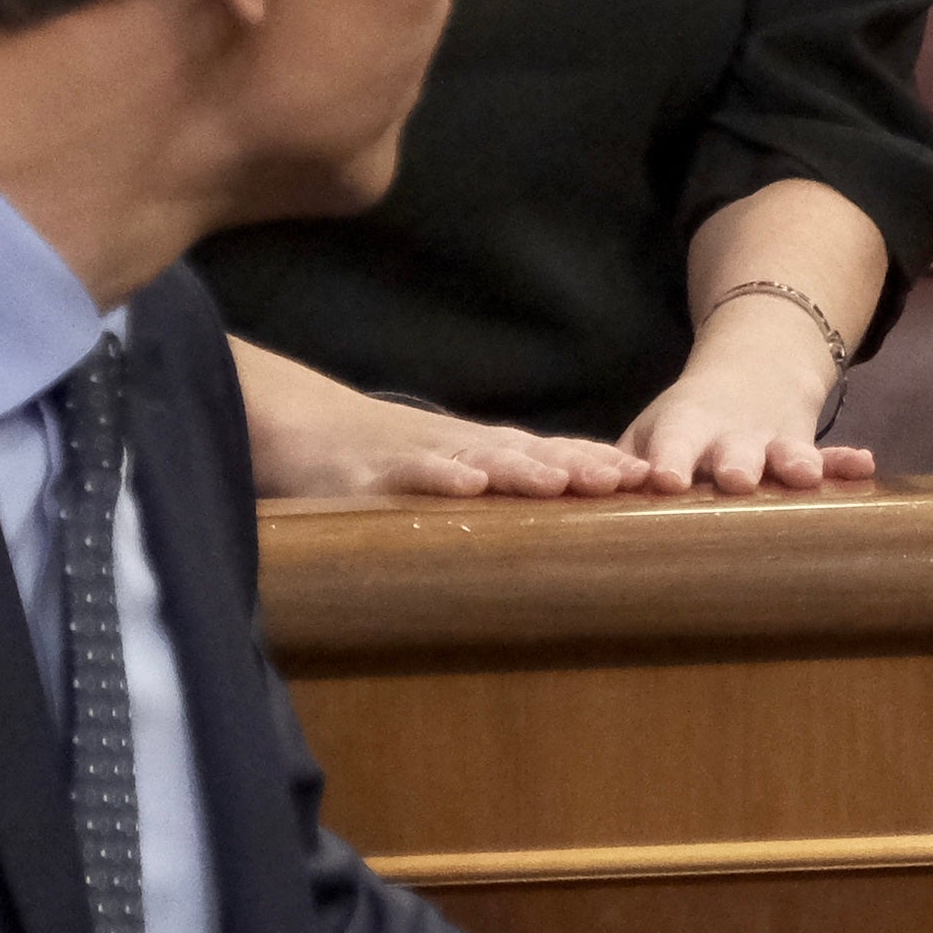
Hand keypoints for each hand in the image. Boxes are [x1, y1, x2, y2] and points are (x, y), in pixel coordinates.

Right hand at [232, 342, 650, 504]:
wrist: (280, 416)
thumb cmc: (361, 453)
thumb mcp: (433, 470)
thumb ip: (483, 487)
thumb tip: (546, 516)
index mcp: (472, 452)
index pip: (547, 455)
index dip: (596, 465)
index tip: (651, 480)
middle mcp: (452, 449)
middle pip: (527, 454)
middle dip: (581, 468)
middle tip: (634, 481)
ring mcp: (410, 457)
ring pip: (476, 460)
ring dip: (524, 469)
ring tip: (567, 481)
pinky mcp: (363, 475)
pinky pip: (405, 475)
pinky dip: (438, 477)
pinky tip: (469, 484)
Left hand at [623, 298, 878, 495]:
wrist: (751, 375)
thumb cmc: (681, 429)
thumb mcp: (648, 435)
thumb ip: (625, 469)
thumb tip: (590, 508)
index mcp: (682, 430)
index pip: (671, 444)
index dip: (669, 460)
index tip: (664, 480)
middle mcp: (728, 436)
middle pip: (732, 450)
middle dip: (736, 464)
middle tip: (736, 480)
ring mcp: (771, 442)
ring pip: (785, 452)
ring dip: (794, 462)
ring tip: (804, 475)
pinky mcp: (805, 448)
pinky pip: (829, 455)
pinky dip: (845, 462)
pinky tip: (864, 465)